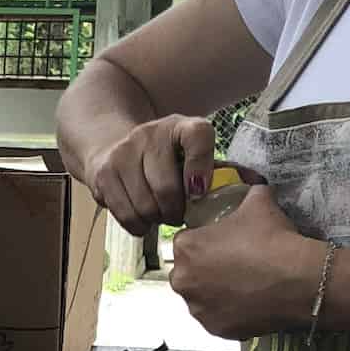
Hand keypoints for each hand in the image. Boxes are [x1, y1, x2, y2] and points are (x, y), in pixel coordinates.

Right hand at [82, 114, 214, 237]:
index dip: (200, 167)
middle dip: (176, 211)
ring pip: (145, 206)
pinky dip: (138, 225)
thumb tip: (245, 183)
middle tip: (178, 215)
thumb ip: (214, 169)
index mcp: (180, 125)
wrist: (114, 146)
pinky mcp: (104, 173)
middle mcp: (149, 134)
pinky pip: (126, 214)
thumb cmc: (164, 159)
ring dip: (156, 220)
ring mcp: (123, 152)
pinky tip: (143, 219)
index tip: (199, 192)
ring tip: (160, 215)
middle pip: (166, 187)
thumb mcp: (190, 153)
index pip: (197, 136)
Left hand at [167, 186, 325, 341]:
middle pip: (189, 271)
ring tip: (244, 285)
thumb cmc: (273, 238)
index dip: (206, 241)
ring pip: (201, 297)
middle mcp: (182, 281)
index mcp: (185, 248)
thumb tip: (254, 187)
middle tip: (235, 264)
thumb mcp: (259, 202)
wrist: (299, 280)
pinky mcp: (216, 330)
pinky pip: (218, 318)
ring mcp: (198, 309)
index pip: (187, 241)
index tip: (225, 243)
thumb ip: (247, 194)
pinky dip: (229, 312)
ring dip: (215, 291)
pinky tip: (249, 302)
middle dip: (206, 268)